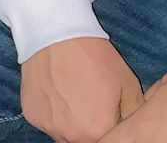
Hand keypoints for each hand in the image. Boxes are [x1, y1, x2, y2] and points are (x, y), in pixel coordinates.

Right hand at [22, 37, 142, 142]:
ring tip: (74, 95)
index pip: (109, 140)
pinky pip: (48, 122)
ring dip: (72, 123)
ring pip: (65, 134)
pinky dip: (54, 113)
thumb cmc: (95, 57)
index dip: (111, 126)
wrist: (56, 34)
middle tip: (93, 101)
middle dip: (92, 127)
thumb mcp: (129, 84)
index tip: (109, 111)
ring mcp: (49, 127)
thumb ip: (134, 114)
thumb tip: (132, 127)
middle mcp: (71, 136)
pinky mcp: (32, 116)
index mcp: (98, 132)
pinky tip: (58, 91)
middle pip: (86, 140)